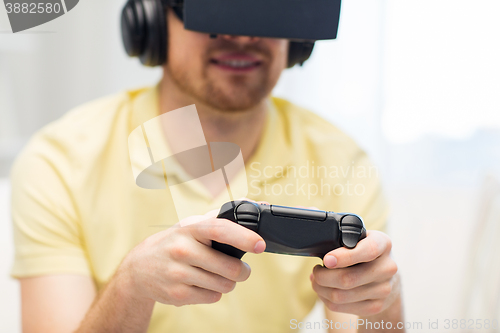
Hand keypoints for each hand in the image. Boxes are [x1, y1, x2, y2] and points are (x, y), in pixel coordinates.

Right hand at [117, 208, 265, 306]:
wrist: (139, 268)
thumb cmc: (174, 243)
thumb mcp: (191, 226)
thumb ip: (220, 217)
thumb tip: (254, 205)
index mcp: (190, 229)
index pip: (220, 230)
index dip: (243, 237)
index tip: (260, 245)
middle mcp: (182, 250)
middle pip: (229, 268)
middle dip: (242, 271)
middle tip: (241, 269)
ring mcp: (178, 274)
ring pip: (224, 286)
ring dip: (228, 282)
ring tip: (217, 275)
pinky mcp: (177, 295)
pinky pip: (212, 298)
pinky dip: (213, 293)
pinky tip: (201, 283)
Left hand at [311, 230, 399, 316]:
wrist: (388, 277)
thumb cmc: (366, 254)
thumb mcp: (362, 239)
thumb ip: (346, 241)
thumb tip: (323, 254)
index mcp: (383, 244)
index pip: (368, 251)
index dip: (344, 257)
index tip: (327, 260)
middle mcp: (388, 267)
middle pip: (348, 279)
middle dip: (323, 276)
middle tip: (316, 271)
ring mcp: (384, 290)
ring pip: (341, 295)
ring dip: (321, 289)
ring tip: (317, 281)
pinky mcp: (376, 306)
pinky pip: (342, 307)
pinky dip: (327, 300)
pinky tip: (325, 291)